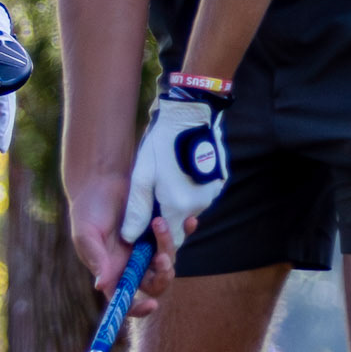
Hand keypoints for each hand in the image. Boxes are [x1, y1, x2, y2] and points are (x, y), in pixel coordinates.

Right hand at [69, 173, 182, 317]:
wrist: (102, 179)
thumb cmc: (88, 209)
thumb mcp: (86, 233)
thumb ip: (96, 258)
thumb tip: (101, 286)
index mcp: (113, 271)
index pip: (126, 299)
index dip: (138, 308)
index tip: (151, 305)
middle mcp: (133, 263)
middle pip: (156, 282)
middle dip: (164, 275)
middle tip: (161, 258)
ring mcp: (149, 246)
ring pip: (168, 258)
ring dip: (168, 245)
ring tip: (159, 222)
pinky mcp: (160, 229)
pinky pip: (179, 235)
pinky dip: (186, 229)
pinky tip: (190, 220)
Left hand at [119, 87, 229, 250]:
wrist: (192, 113)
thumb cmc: (162, 143)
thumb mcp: (142, 176)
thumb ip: (137, 210)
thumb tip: (129, 237)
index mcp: (179, 207)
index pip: (172, 238)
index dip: (160, 235)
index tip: (149, 223)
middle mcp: (200, 204)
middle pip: (181, 220)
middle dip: (168, 212)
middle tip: (155, 190)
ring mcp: (213, 192)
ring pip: (192, 206)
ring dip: (180, 198)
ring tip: (167, 175)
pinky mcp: (221, 180)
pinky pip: (202, 193)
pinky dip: (192, 187)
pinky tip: (182, 169)